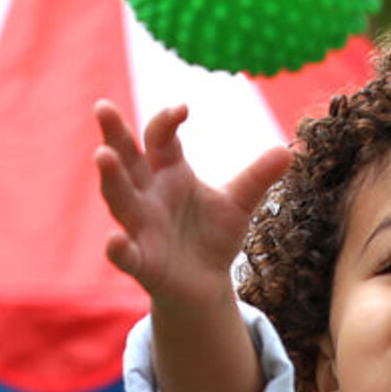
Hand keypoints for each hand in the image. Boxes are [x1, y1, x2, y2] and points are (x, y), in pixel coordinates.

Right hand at [94, 100, 293, 311]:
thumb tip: (288, 150)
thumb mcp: (239, 203)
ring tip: (102, 156)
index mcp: (169, 172)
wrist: (206, 283)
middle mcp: (147, 195)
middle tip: (104, 108)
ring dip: (111, 179)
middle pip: (127, 160)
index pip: (160, 139)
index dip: (167, 121)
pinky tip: (115, 239)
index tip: (183, 109)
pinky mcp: (142, 262)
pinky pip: (125, 254)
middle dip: (115, 136)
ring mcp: (140, 227)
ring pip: (120, 200)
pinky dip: (118, 248)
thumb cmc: (214, 235)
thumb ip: (258, 178)